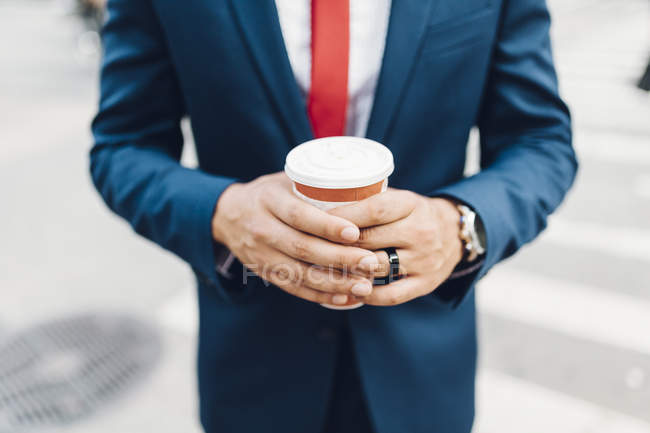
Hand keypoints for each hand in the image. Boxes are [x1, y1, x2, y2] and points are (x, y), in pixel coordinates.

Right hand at [212, 173, 378, 304]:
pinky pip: (294, 288)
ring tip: (364, 285)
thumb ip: (314, 185)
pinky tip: (345, 297)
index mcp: (269, 200)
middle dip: (340, 258)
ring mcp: (261, 255)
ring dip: (334, 283)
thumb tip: (362, 186)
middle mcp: (262, 229)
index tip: (354, 232)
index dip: (327, 226)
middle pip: (302, 248)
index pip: (299, 215)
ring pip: (300, 273)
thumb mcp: (284, 180)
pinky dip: (320, 295)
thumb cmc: (269, 194)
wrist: (227, 215)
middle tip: (370, 262)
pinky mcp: (265, 273)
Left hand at [328, 189, 463, 305]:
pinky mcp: (425, 284)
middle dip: (336, 244)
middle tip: (310, 247)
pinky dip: (366, 295)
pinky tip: (348, 291)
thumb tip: (321, 202)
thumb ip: (369, 200)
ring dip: (347, 270)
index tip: (315, 220)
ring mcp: (424, 260)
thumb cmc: (414, 214)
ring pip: (376, 268)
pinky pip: (390, 295)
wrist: (456, 234)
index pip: (373, 210)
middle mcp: (420, 232)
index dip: (342, 217)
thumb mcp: (399, 198)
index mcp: (411, 205)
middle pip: (369, 240)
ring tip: (322, 270)